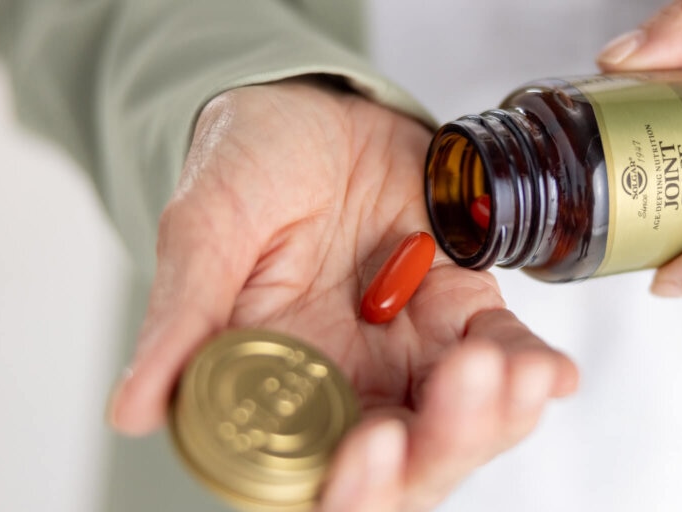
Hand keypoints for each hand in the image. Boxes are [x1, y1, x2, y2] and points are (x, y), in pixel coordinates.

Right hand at [105, 78, 578, 510]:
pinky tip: (551, 371)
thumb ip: (182, 318)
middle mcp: (350, 388)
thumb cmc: (246, 167)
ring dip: (496, 412)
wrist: (311, 112)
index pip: (315, 474)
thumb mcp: (204, 231)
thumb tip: (130, 410)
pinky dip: (531, 367)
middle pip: (406, 464)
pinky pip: (507, 354)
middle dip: (443, 446)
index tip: (373, 447)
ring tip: (517, 373)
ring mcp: (413, 356)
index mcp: (277, 389)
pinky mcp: (463, 312)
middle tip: (466, 390)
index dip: (352, 485)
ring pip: (464, 421)